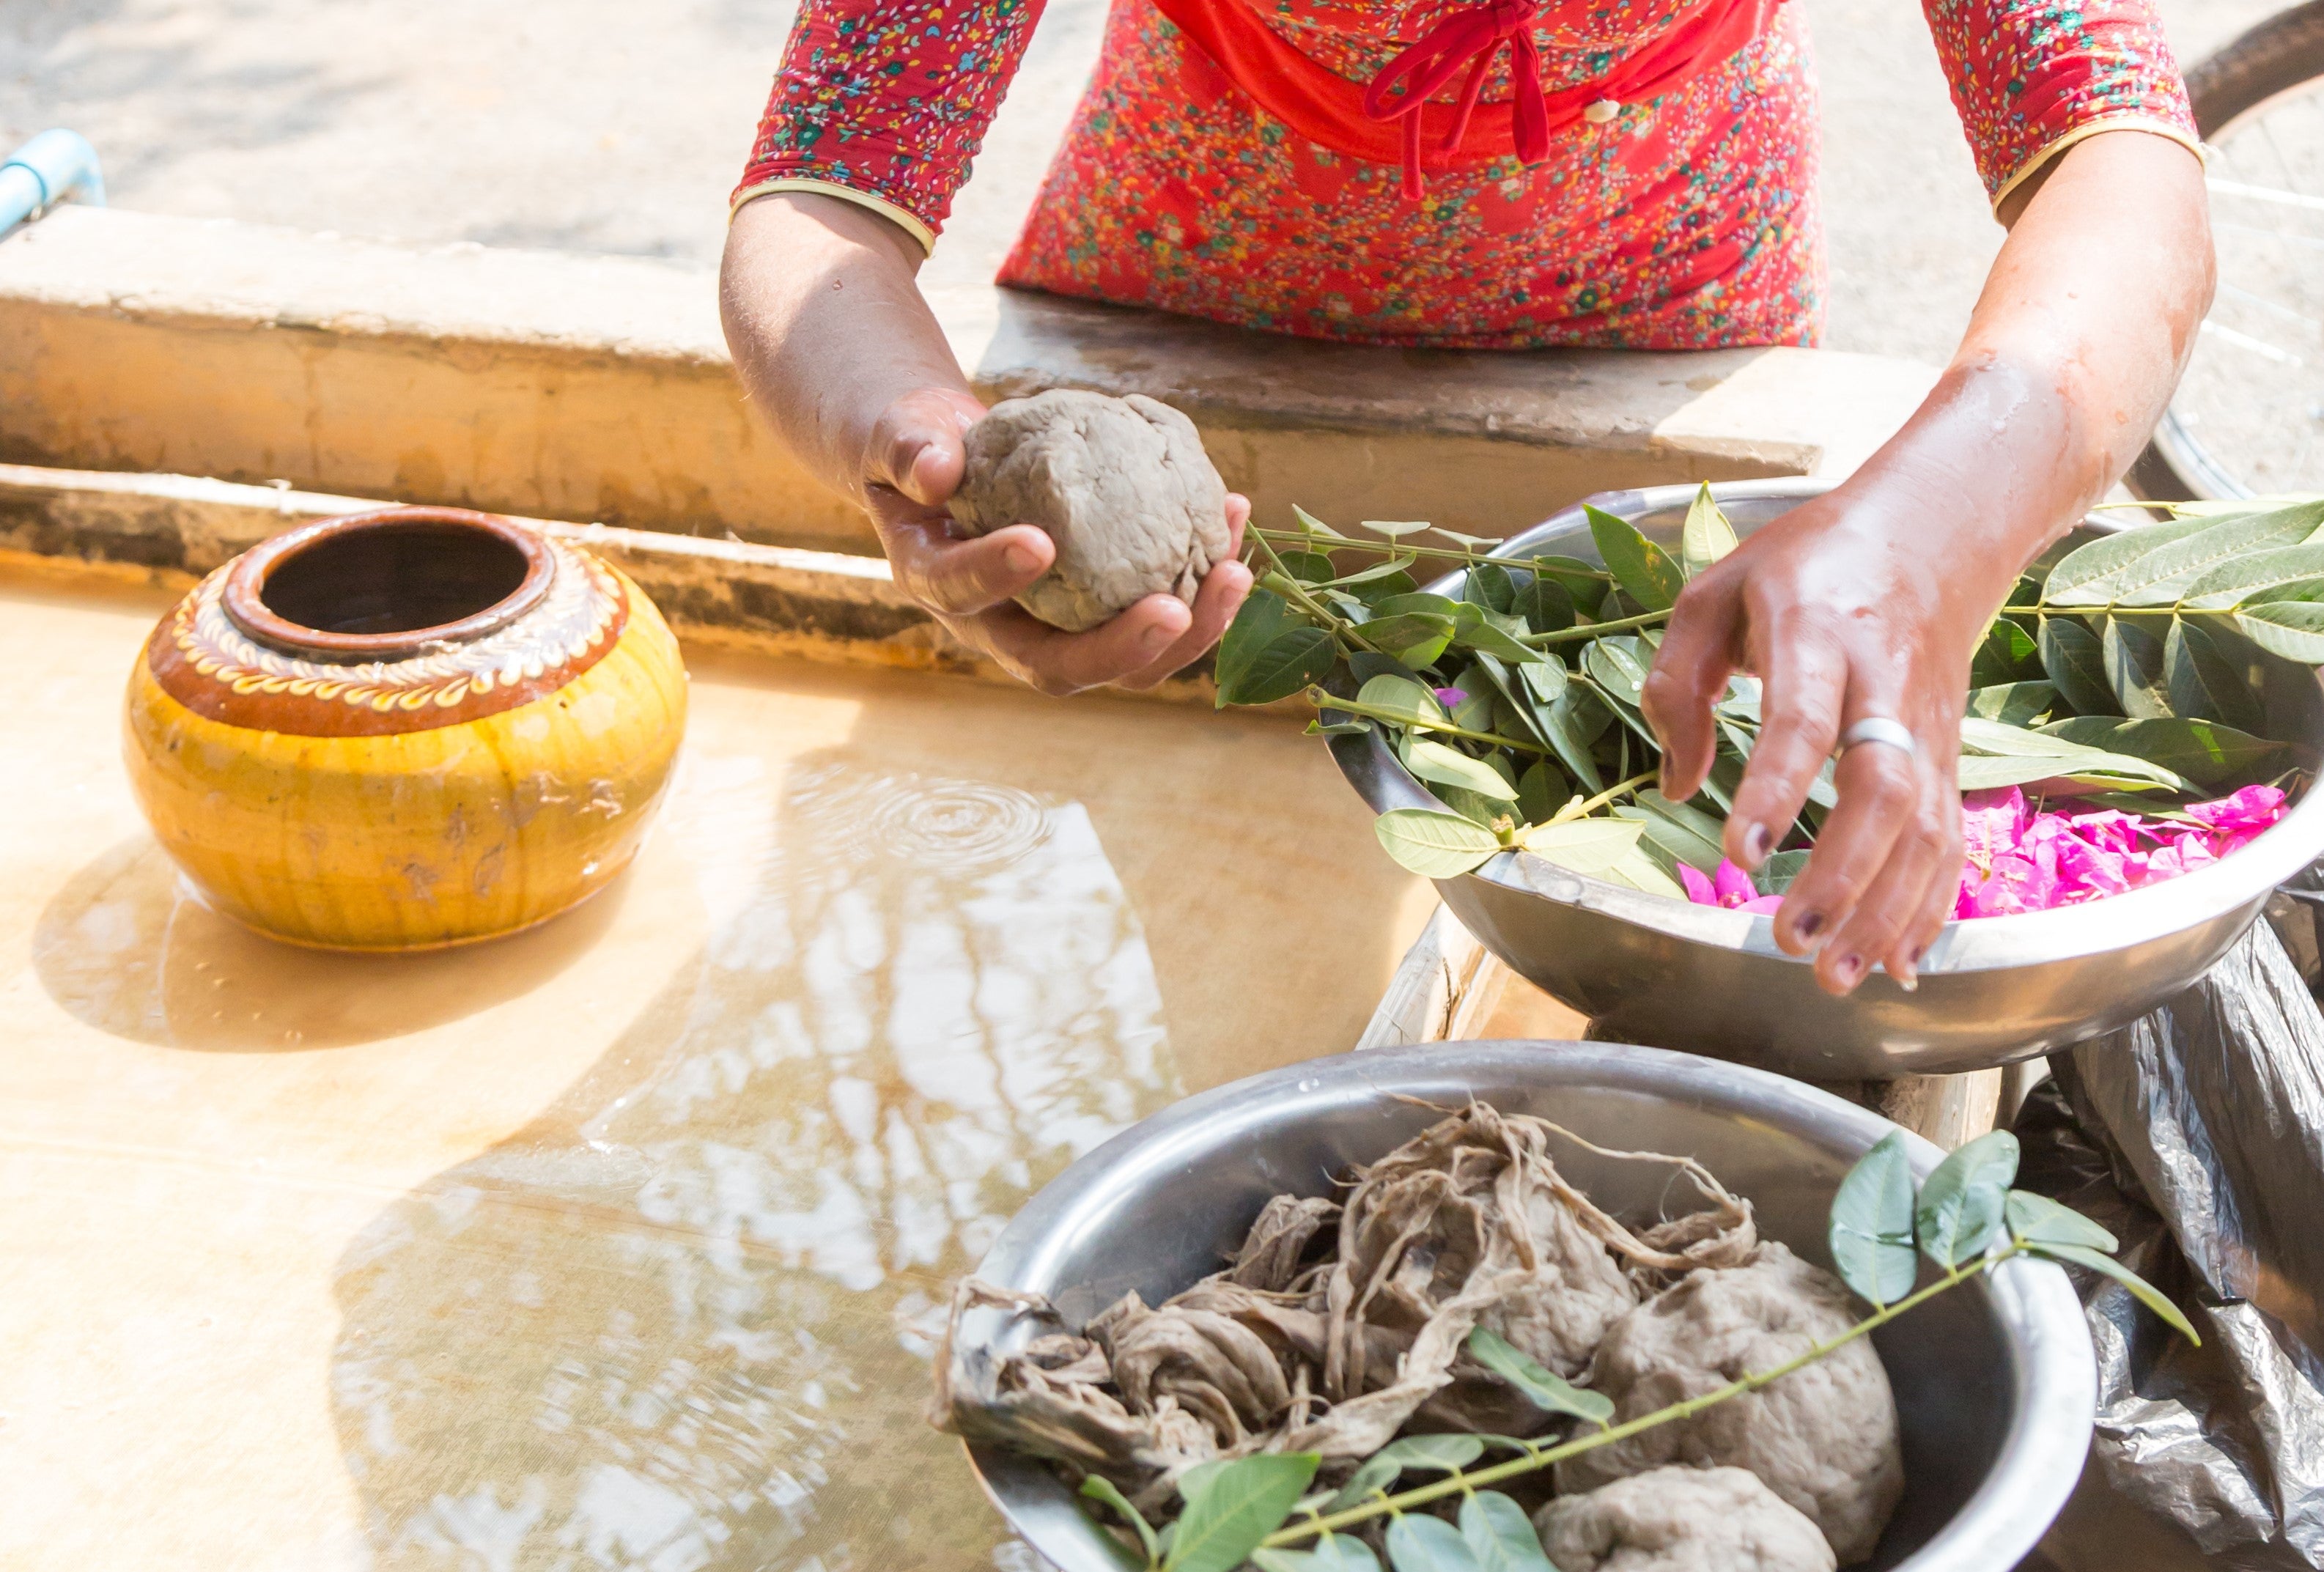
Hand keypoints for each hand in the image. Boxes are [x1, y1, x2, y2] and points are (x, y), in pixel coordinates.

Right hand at [863, 388, 1253, 694]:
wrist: (957, 464)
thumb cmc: (926, 449)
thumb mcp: (902, 439)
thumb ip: (908, 449)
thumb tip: (938, 469)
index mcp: (941, 587)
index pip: (961, 594)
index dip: (996, 576)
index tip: (1037, 543)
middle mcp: (1003, 626)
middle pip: (1062, 668)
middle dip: (1122, 648)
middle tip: (1172, 609)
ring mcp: (1062, 626)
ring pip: (1130, 662)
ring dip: (1191, 628)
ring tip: (1234, 572)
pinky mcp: (1107, 608)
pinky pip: (1163, 612)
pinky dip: (1204, 579)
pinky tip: (1234, 515)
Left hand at [1642, 489, 1981, 995]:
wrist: (1931, 532)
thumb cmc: (1805, 563)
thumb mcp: (1715, 591)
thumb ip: (1677, 682)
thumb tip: (1673, 783)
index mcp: (1816, 634)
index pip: (1801, 721)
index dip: (1774, 791)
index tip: (1739, 855)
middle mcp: (1883, 686)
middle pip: (1882, 788)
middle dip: (1842, 874)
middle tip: (1793, 941)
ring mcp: (1927, 726)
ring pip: (1925, 827)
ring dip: (1887, 911)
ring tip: (1838, 977)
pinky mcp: (1950, 755)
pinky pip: (1949, 839)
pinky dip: (1931, 905)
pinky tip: (1901, 961)